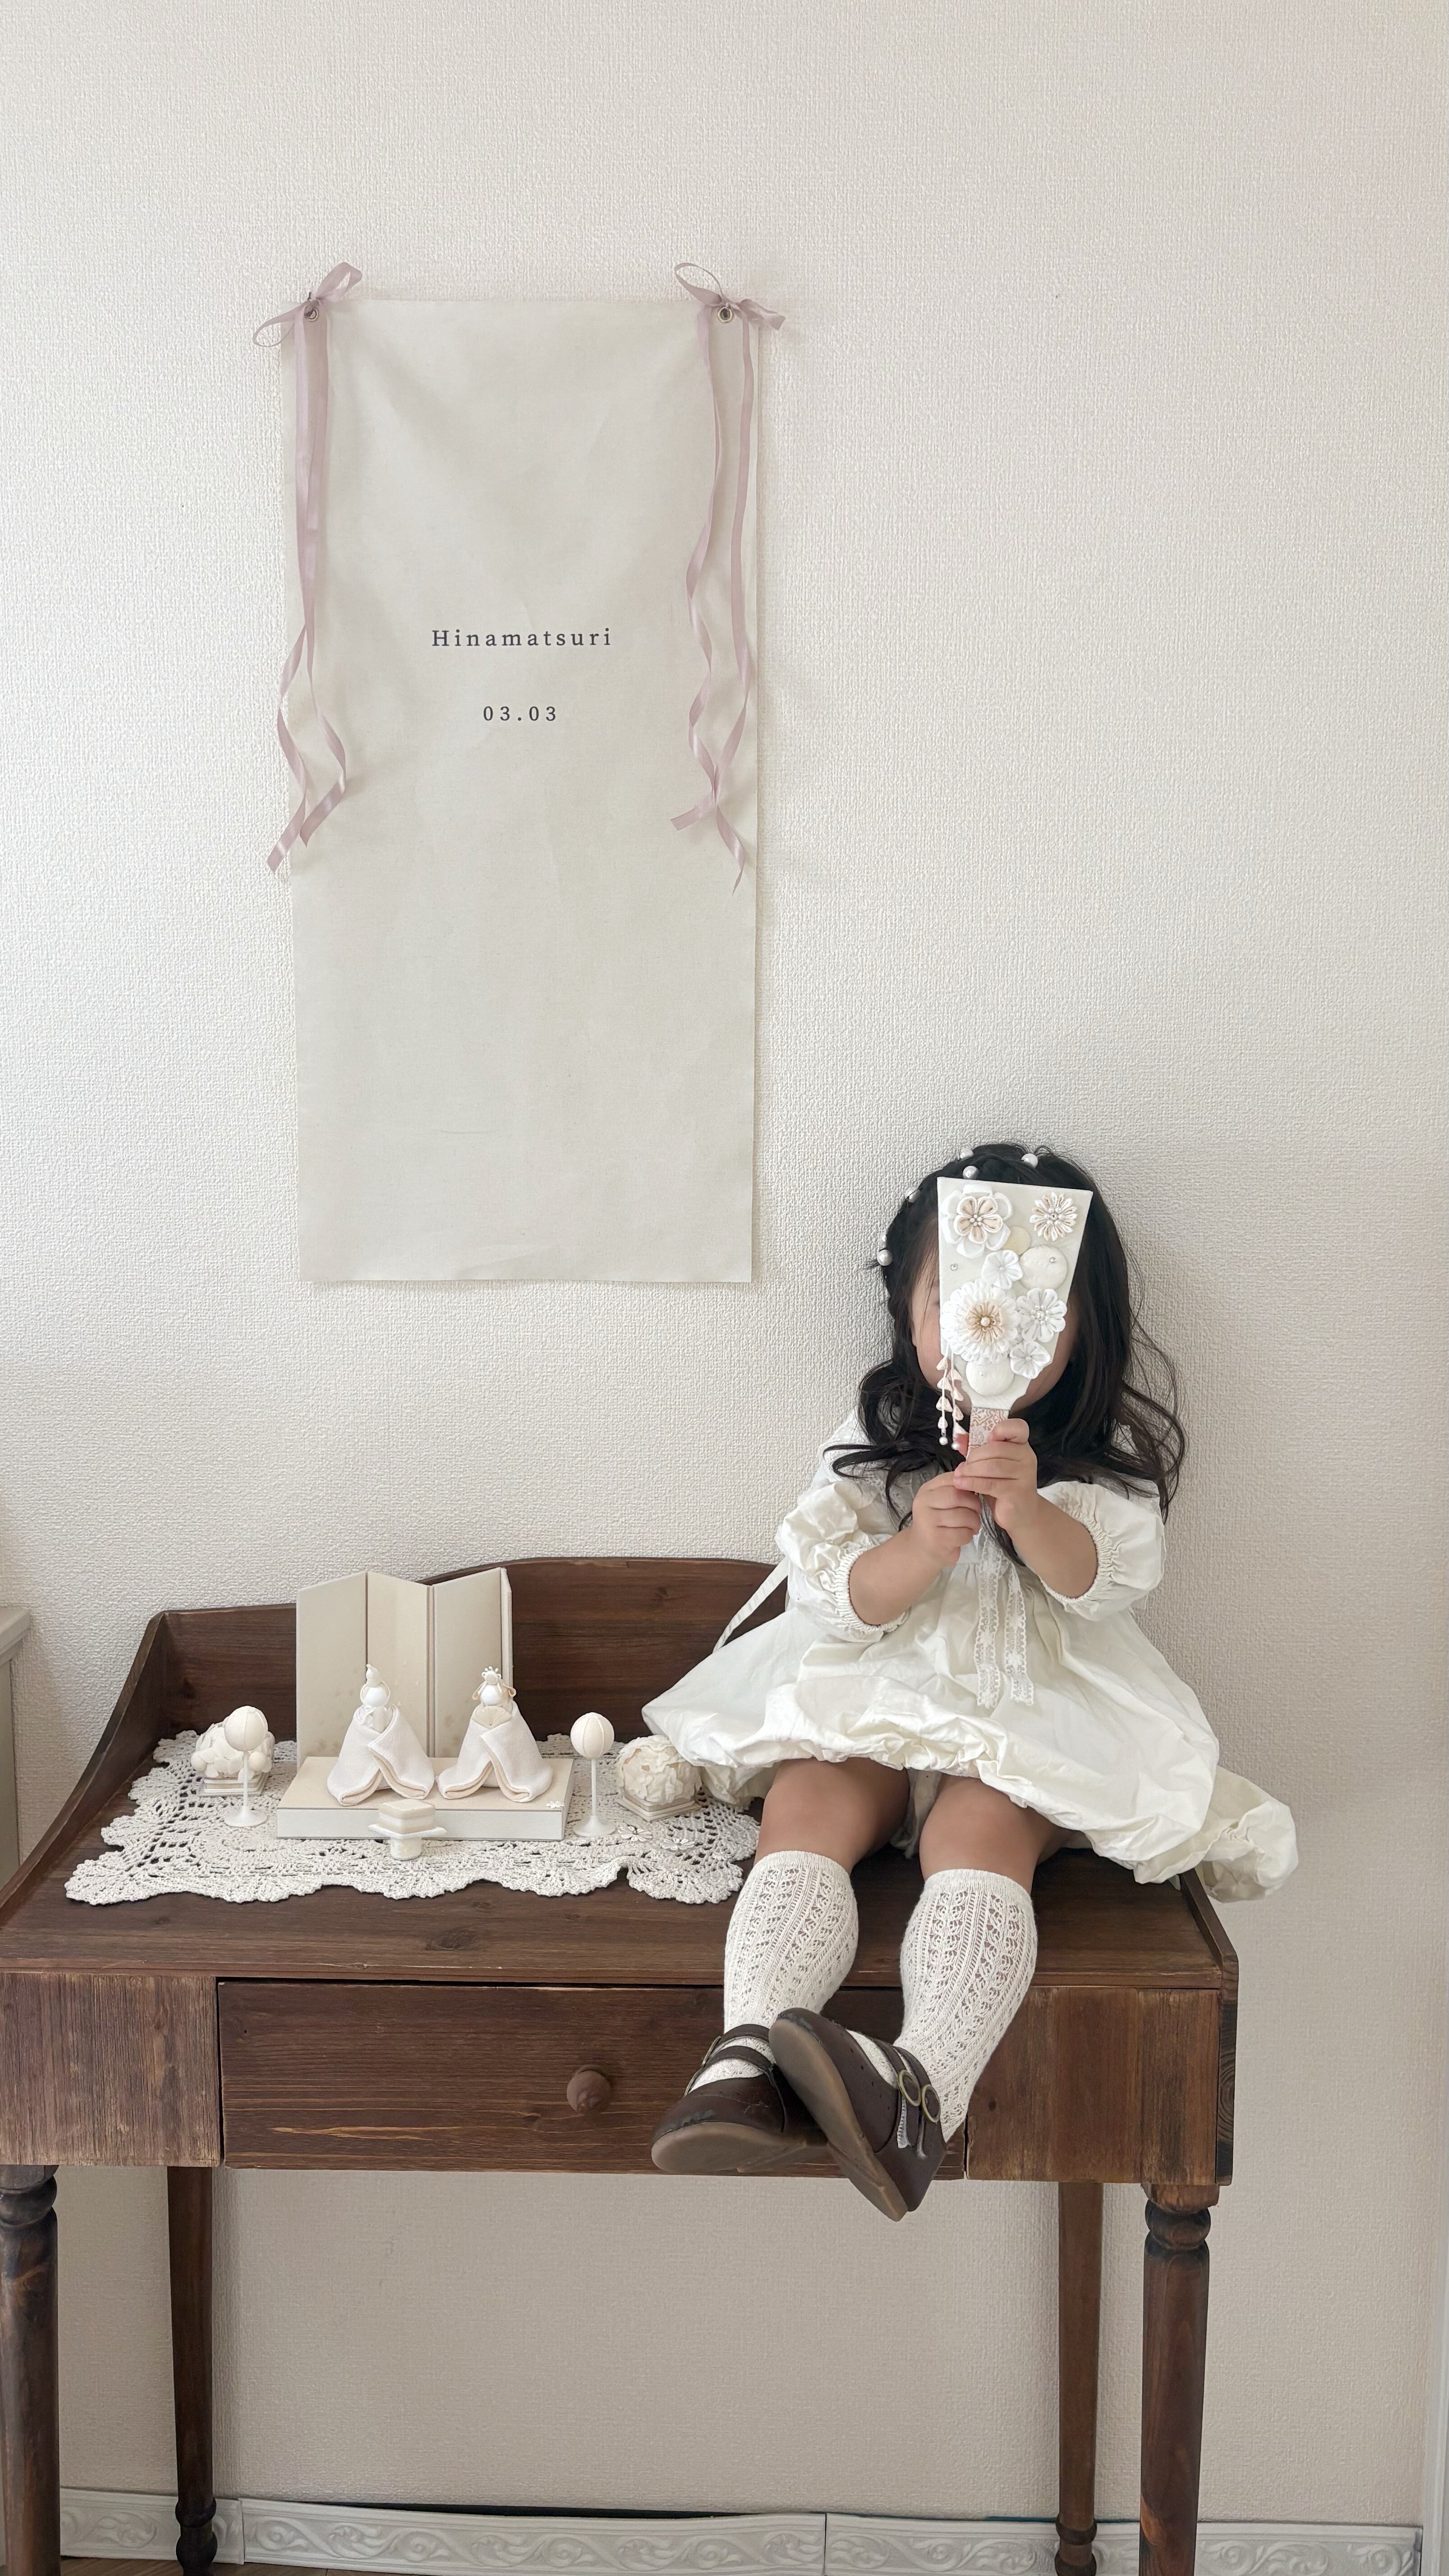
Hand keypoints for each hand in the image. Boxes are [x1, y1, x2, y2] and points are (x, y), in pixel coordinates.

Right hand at [905, 1470, 982, 1569]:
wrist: (922, 1549)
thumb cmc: (937, 1522)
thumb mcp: (941, 1500)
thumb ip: (954, 1487)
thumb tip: (972, 1470)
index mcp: (926, 1490)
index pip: (953, 1479)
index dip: (970, 1485)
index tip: (974, 1494)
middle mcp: (924, 1503)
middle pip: (958, 1496)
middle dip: (974, 1504)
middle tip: (977, 1512)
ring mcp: (929, 1522)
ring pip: (964, 1516)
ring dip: (974, 1522)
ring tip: (971, 1526)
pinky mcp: (937, 1540)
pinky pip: (963, 1533)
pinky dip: (969, 1535)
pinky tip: (964, 1536)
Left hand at [952, 1419, 1041, 1540]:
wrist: (1020, 1514)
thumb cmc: (1003, 1486)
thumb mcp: (990, 1465)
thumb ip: (976, 1449)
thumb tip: (958, 1437)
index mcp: (1021, 1446)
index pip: (1018, 1427)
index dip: (1001, 1429)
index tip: (988, 1438)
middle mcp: (1027, 1457)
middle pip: (996, 1449)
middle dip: (974, 1457)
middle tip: (962, 1466)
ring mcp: (1025, 1475)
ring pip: (992, 1466)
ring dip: (970, 1470)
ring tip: (958, 1475)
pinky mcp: (1017, 1492)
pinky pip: (990, 1484)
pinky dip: (972, 1483)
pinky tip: (961, 1484)